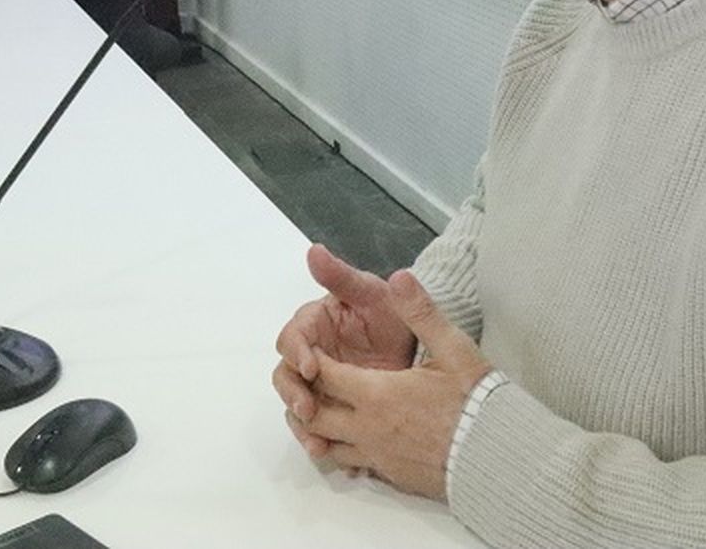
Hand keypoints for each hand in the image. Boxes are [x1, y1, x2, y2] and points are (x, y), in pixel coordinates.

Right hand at [273, 245, 415, 457]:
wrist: (419, 344)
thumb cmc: (391, 312)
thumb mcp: (371, 293)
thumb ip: (341, 277)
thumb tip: (313, 251)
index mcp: (313, 326)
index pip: (292, 338)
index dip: (297, 352)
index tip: (312, 365)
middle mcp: (310, 356)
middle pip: (286, 376)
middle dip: (293, 394)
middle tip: (309, 409)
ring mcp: (319, 385)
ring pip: (297, 405)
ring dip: (302, 424)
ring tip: (316, 442)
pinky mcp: (333, 408)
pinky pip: (318, 427)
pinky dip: (320, 441)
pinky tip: (330, 453)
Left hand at [301, 270, 491, 500]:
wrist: (499, 457)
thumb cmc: (476, 401)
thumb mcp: (452, 347)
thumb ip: (420, 312)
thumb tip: (399, 277)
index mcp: (377, 393)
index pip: (324, 374)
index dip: (312, 359)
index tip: (312, 348)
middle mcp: (368, 428)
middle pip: (315, 414)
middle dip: (306, 396)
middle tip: (309, 381)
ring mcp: (377, 456)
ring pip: (327, 445)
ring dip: (318, 429)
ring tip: (320, 412)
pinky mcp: (391, 475)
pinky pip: (352, 464)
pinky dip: (344, 450)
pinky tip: (355, 439)